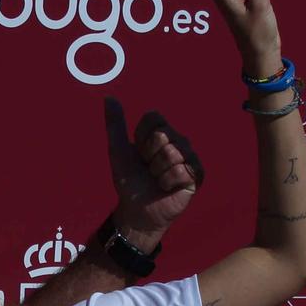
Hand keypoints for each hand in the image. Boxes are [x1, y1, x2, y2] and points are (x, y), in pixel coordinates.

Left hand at [106, 96, 200, 247]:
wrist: (136, 208)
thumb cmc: (129, 179)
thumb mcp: (117, 150)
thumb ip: (115, 124)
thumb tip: (108, 98)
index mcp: (162, 131)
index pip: (153, 117)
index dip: (141, 137)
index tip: (139, 152)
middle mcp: (179, 140)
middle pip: (162, 135)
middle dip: (148, 155)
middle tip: (148, 168)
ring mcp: (190, 157)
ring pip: (171, 153)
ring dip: (157, 171)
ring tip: (157, 178)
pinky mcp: (197, 175)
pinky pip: (180, 169)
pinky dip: (167, 181)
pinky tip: (166, 187)